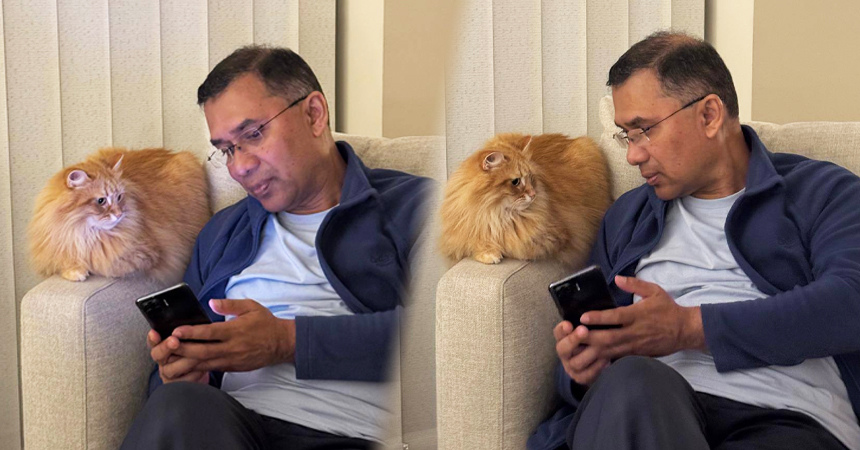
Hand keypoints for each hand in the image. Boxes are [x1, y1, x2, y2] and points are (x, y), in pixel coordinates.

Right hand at [147, 329, 208, 383]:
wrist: (205, 369)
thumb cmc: (197, 349)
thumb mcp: (192, 338)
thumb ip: (188, 333)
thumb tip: (193, 321)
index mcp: (164, 345)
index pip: (154, 340)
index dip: (152, 338)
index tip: (154, 333)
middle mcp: (163, 360)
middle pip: (157, 354)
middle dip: (165, 347)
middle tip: (174, 341)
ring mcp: (168, 373)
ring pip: (170, 369)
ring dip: (185, 361)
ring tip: (199, 355)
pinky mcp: (176, 385)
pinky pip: (182, 381)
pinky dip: (194, 374)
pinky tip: (203, 369)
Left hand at [171, 299, 295, 372]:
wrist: (282, 344)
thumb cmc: (266, 323)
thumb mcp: (251, 307)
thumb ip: (230, 304)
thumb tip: (211, 302)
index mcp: (235, 330)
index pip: (209, 332)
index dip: (191, 332)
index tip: (176, 330)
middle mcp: (232, 347)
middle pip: (202, 351)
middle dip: (182, 349)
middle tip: (167, 346)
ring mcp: (232, 359)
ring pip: (205, 363)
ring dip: (186, 361)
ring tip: (170, 357)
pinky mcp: (232, 367)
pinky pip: (211, 368)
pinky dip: (197, 367)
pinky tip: (186, 364)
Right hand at [554, 320, 609, 385]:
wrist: (593, 359)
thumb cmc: (591, 338)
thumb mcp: (587, 328)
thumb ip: (586, 322)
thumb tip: (589, 315)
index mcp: (562, 338)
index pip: (558, 333)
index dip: (562, 329)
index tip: (568, 324)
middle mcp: (563, 353)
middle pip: (562, 349)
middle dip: (573, 339)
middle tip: (583, 330)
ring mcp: (570, 367)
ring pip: (576, 363)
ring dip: (588, 354)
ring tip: (601, 347)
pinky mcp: (580, 378)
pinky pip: (587, 374)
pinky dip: (597, 367)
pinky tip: (606, 359)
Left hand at [579, 275, 705, 359]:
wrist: (685, 331)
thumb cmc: (668, 310)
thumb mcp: (655, 291)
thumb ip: (635, 284)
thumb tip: (618, 278)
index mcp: (637, 315)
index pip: (615, 317)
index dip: (598, 317)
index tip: (583, 317)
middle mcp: (635, 331)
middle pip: (609, 337)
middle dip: (590, 338)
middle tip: (573, 335)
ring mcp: (636, 345)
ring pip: (611, 350)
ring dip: (593, 350)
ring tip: (577, 348)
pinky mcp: (637, 354)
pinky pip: (618, 358)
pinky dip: (604, 359)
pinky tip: (591, 358)